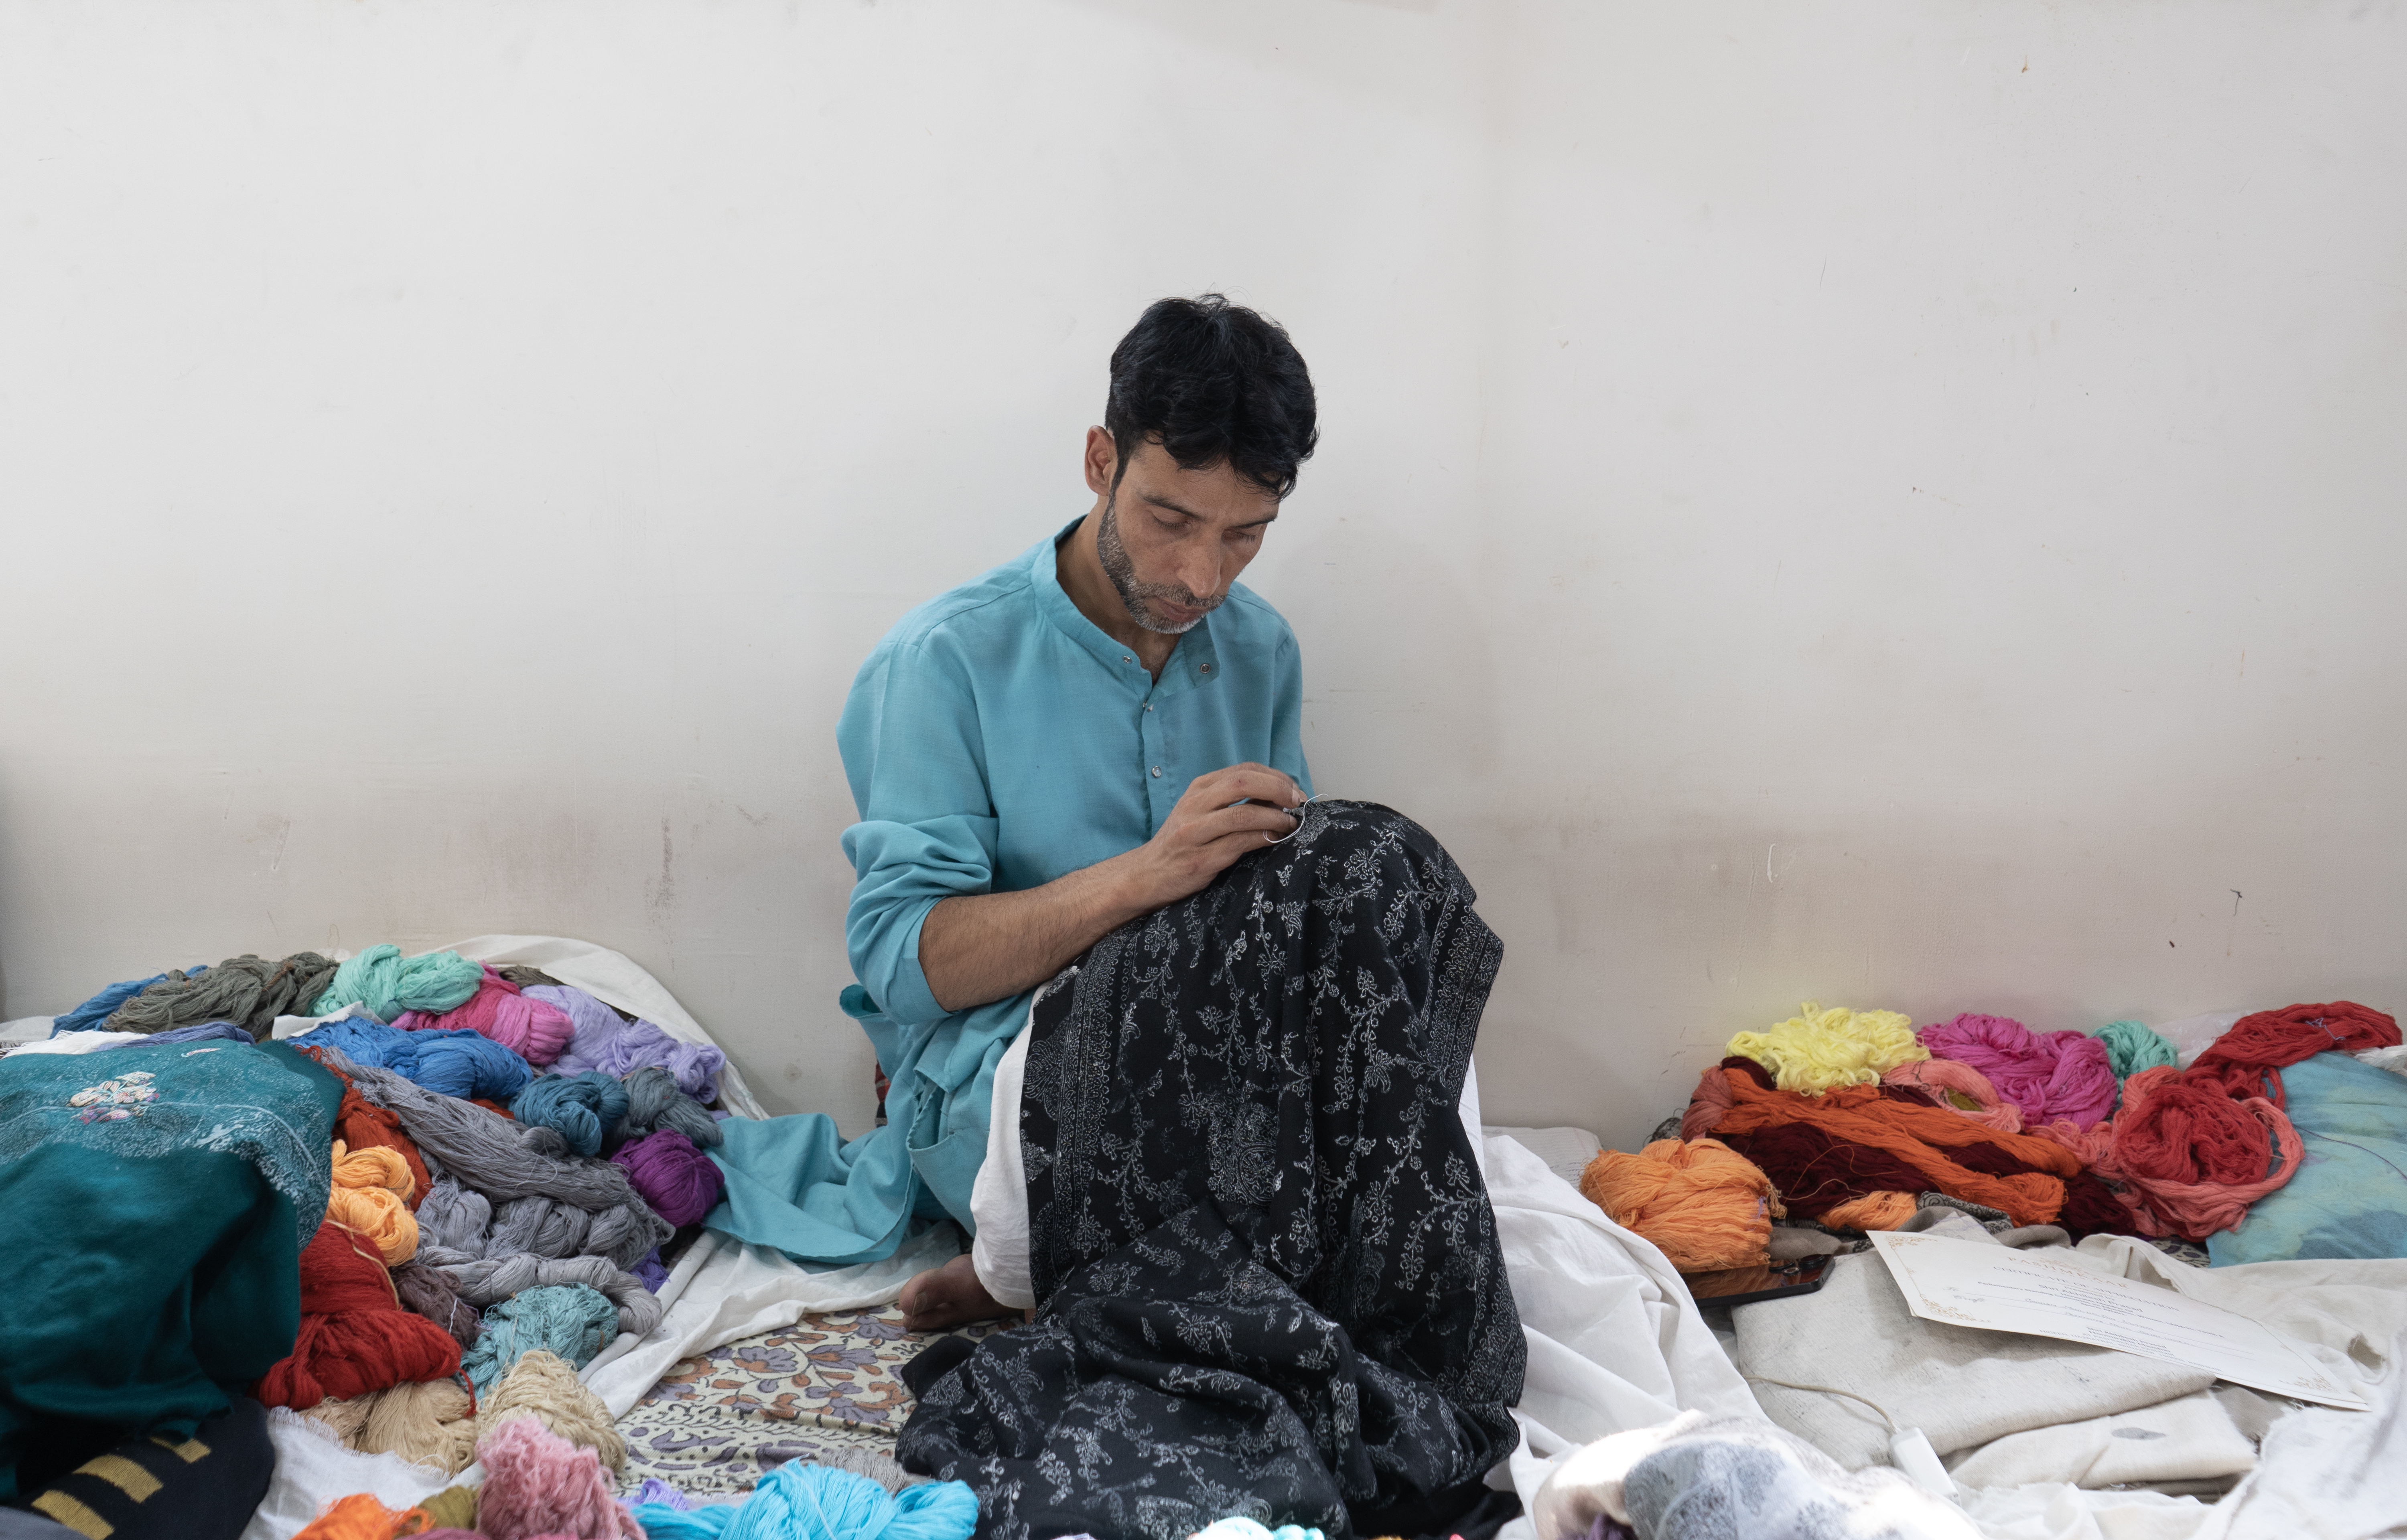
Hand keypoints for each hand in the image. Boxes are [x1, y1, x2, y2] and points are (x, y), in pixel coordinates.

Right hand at [1114, 763, 1304, 912]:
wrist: (1147, 874)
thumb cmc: (1183, 842)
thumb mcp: (1201, 811)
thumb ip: (1232, 800)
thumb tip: (1279, 794)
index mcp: (1199, 788)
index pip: (1244, 770)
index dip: (1275, 777)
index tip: (1294, 790)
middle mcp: (1194, 805)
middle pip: (1243, 783)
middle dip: (1278, 789)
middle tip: (1298, 802)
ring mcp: (1195, 832)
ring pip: (1243, 814)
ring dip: (1275, 817)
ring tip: (1291, 823)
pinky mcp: (1200, 859)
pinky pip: (1240, 844)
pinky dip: (1264, 838)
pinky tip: (1277, 839)